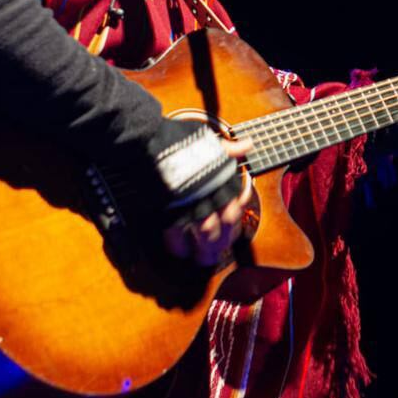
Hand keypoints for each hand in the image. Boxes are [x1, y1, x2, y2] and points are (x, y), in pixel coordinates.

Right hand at [162, 138, 253, 266]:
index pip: (236, 209)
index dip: (234, 225)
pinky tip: (179, 251)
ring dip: (203, 250)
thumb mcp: (209, 141)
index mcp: (222, 177)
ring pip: (204, 234)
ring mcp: (191, 203)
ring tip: (202, 259)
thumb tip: (248, 144)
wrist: (149, 139)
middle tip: (216, 255)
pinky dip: (178, 245)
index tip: (231, 233)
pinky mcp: (170, 209)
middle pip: (222, 225)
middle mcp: (211, 192)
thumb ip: (229, 149)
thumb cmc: (179, 138)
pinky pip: (177, 234)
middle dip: (220, 243)